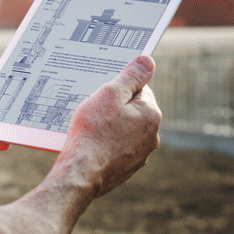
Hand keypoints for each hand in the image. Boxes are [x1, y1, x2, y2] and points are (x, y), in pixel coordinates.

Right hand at [60, 56, 160, 197]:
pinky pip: (117, 147)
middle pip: (133, 110)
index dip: (119, 88)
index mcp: (151, 114)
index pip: (140, 89)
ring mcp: (140, 155)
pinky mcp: (127, 168)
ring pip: (125, 129)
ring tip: (91, 128)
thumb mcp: (110, 94)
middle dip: (115, 107)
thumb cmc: (93, 131)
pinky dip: (107, 143)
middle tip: (94, 109)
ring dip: (111, 126)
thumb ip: (131, 76)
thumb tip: (148, 61)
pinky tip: (91, 144)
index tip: (103, 93)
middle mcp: (152, 136)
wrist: (81, 173)